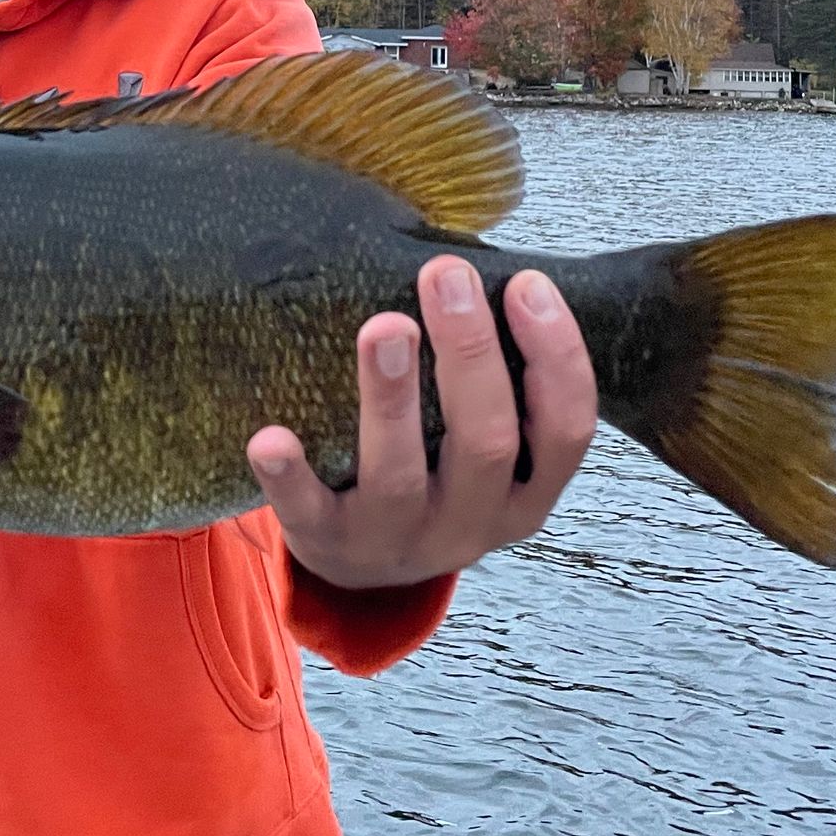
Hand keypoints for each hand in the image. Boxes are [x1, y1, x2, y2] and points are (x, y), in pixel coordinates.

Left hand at [246, 257, 596, 588]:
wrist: (367, 569)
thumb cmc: (433, 473)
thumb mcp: (483, 444)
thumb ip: (492, 377)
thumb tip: (471, 265)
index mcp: (525, 493)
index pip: (565, 429)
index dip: (556, 357)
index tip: (526, 282)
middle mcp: (472, 523)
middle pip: (487, 442)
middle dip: (469, 353)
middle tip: (445, 274)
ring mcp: (400, 541)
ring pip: (402, 474)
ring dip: (392, 398)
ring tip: (383, 327)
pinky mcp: (330, 546)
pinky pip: (308, 514)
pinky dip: (290, 476)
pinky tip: (270, 436)